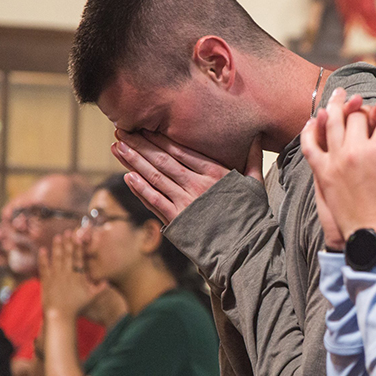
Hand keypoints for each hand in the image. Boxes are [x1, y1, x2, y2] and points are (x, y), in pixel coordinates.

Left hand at [39, 231, 106, 320]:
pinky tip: (43, 250)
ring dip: (57, 247)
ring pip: (57, 258)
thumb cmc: (76, 307)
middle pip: (68, 254)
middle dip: (68, 242)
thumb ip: (100, 288)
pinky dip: (43, 258)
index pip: (79, 258)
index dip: (78, 246)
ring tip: (58, 237)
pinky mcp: (46, 280)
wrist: (60, 314)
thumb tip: (106, 280)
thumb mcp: (91, 297)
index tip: (78, 237)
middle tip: (68, 232)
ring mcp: (56, 276)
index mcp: (78, 276)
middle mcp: (67, 273)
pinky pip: (44, 267)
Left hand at [112, 129, 263, 224]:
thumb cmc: (252, 216)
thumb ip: (253, 159)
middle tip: (122, 130)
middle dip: (140, 144)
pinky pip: (154, 201)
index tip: (145, 126)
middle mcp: (197, 184)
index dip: (160, 137)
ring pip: (154, 177)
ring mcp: (185, 202)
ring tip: (118, 147)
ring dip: (134, 161)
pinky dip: (140, 188)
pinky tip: (128, 176)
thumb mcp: (255, 184)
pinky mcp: (177, 220)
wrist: (246, 249)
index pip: (181, 150)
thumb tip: (258, 137)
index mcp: (215, 172)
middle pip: (163, 160)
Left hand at [300, 88, 375, 240]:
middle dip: (367, 110)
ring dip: (337, 106)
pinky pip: (310, 145)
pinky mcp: (322, 172)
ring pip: (333, 121)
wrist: (373, 239)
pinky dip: (311, 130)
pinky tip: (315, 120)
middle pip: (359, 116)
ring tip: (339, 96)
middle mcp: (355, 151)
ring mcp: (335, 160)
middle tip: (370, 111)